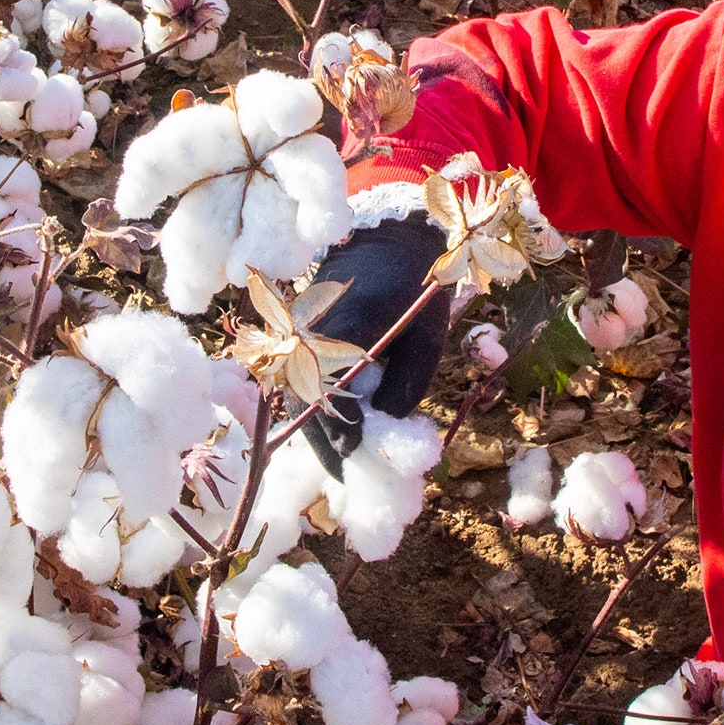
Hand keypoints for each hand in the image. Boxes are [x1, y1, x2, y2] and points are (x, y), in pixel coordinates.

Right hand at [300, 212, 452, 474]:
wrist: (388, 243)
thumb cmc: (416, 289)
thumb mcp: (426, 338)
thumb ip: (406, 384)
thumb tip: (384, 426)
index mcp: (345, 327)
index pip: (332, 395)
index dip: (342, 437)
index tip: (357, 464)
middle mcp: (311, 333)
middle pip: (306, 404)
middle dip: (326, 446)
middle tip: (347, 481)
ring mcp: (300, 336)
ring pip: (297, 397)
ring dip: (318, 432)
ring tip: (343, 466)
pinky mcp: (300, 339)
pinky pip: (301, 384)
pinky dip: (317, 412)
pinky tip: (339, 436)